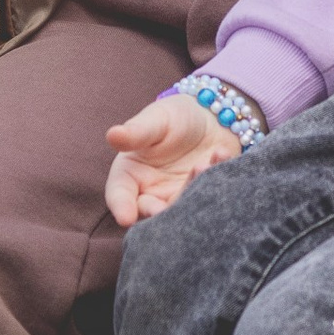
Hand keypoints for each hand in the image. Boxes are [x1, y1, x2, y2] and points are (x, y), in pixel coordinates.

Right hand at [105, 90, 244, 226]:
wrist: (212, 118)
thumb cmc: (175, 116)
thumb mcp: (155, 119)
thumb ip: (136, 132)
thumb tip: (112, 135)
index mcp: (130, 174)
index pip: (119, 195)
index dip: (121, 207)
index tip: (125, 218)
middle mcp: (151, 193)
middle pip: (150, 212)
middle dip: (158, 213)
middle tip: (163, 209)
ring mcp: (178, 199)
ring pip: (181, 210)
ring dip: (191, 193)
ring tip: (202, 165)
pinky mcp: (204, 199)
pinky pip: (210, 198)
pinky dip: (216, 180)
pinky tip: (221, 155)